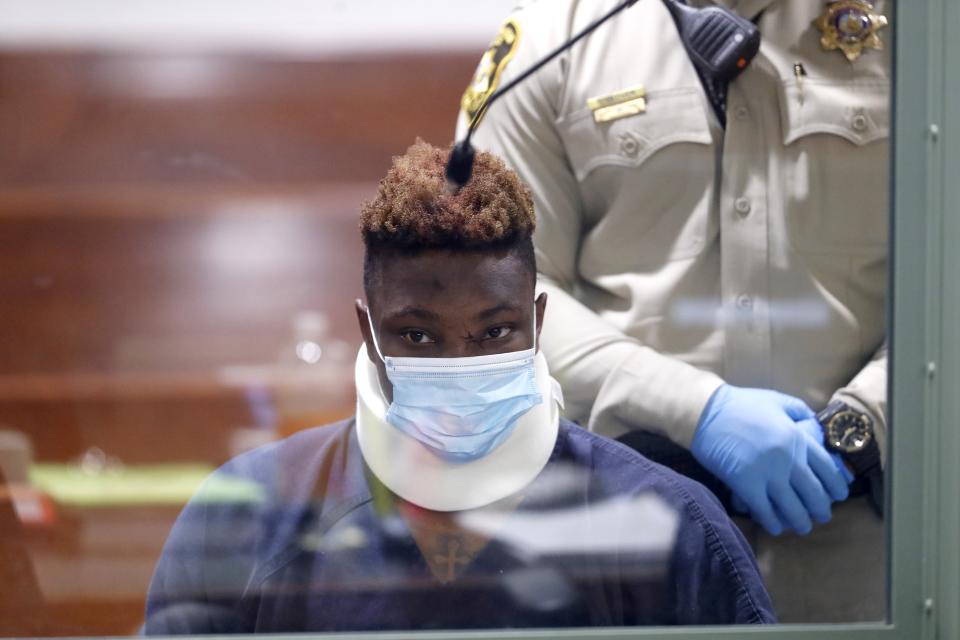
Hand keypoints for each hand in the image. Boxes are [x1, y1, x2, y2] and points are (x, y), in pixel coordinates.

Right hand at [691, 385, 849, 534]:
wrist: (706, 412)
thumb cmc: (741, 404)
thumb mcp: (777, 400)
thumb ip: (799, 412)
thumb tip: (814, 425)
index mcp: (798, 438)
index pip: (828, 469)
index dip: (837, 486)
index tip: (839, 496)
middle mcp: (788, 459)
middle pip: (814, 494)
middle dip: (821, 510)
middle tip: (821, 516)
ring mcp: (767, 474)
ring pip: (793, 508)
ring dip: (800, 522)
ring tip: (802, 526)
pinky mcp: (746, 485)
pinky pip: (765, 511)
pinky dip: (772, 522)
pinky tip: (774, 527)